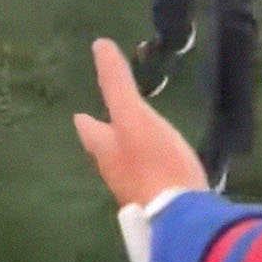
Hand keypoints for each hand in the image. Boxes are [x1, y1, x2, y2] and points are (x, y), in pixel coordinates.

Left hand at [73, 39, 208, 208]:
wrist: (181, 217)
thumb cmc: (152, 161)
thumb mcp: (133, 115)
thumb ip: (116, 84)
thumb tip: (99, 45)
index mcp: (104, 148)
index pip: (88, 128)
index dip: (86, 119)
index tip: (81, 113)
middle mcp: (114, 171)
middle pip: (104, 151)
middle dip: (104, 139)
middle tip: (106, 128)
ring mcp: (137, 191)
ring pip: (126, 169)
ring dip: (127, 157)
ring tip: (135, 148)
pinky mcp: (161, 206)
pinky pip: (152, 184)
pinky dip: (153, 174)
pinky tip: (165, 175)